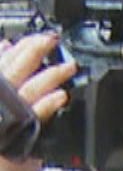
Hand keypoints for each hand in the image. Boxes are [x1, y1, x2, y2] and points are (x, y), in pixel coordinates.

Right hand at [0, 34, 76, 170]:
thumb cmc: (2, 135)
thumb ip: (3, 72)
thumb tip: (6, 44)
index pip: (2, 60)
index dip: (21, 45)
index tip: (39, 35)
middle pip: (12, 69)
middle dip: (33, 51)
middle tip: (52, 40)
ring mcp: (7, 117)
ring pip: (27, 90)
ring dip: (49, 76)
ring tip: (69, 67)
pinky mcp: (20, 134)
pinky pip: (35, 116)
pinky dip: (48, 104)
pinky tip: (62, 96)